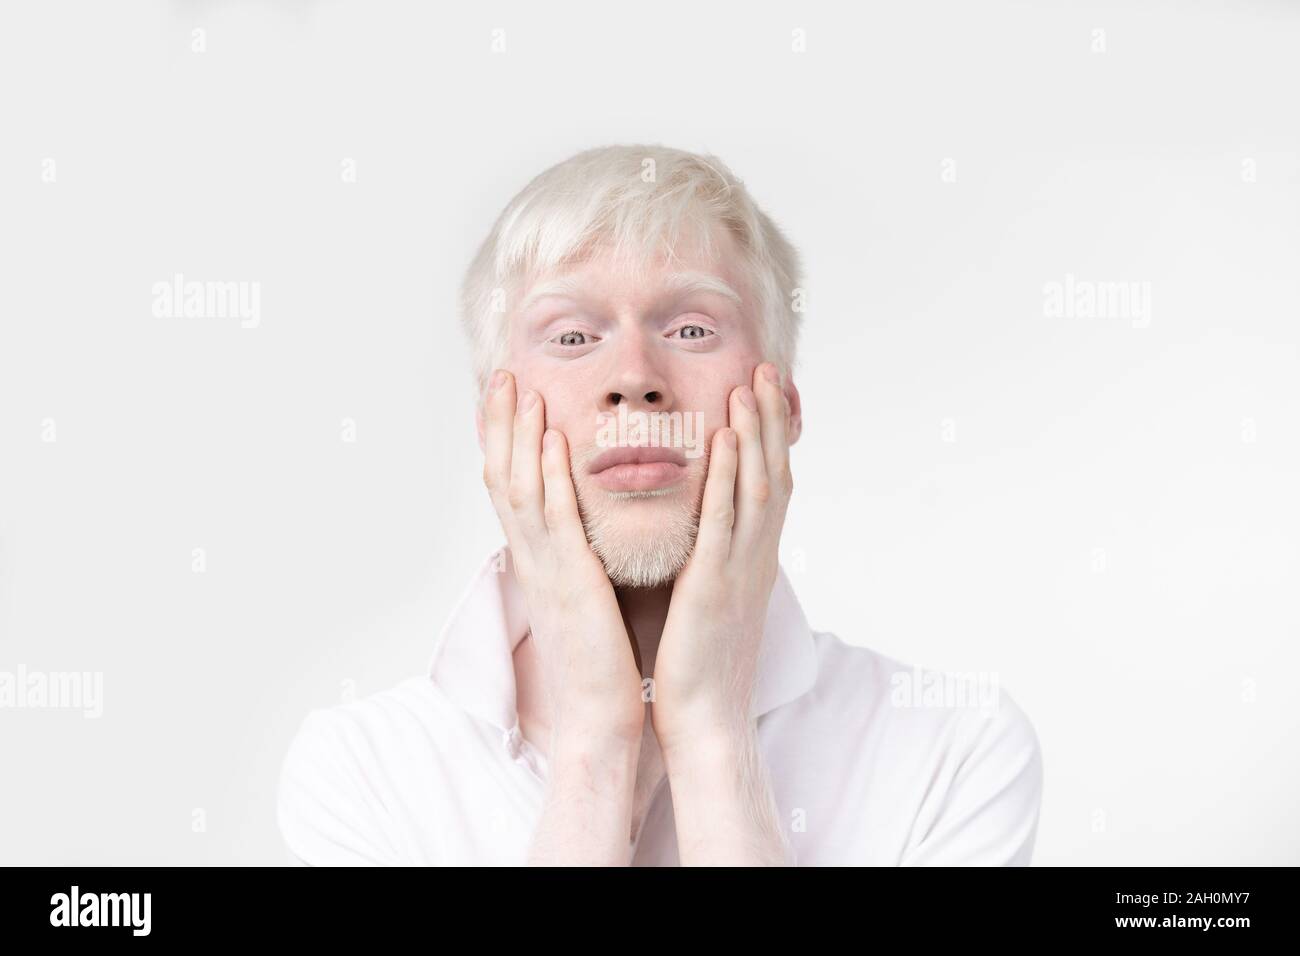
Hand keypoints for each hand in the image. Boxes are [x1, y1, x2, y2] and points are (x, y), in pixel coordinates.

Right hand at [481, 369, 644, 745]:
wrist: (597, 711)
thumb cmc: (597, 655)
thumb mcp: (580, 593)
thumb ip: (575, 554)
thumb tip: (579, 525)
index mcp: (536, 559)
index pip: (510, 488)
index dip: (504, 440)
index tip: (506, 397)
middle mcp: (531, 558)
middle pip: (504, 477)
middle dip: (502, 423)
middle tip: (503, 375)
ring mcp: (546, 567)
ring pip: (521, 489)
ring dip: (519, 436)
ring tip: (522, 389)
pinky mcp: (571, 580)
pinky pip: (556, 520)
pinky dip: (550, 477)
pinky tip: (551, 441)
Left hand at [650, 361, 793, 752]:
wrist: (706, 716)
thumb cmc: (701, 660)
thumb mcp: (712, 596)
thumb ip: (713, 556)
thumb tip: (705, 527)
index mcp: (753, 558)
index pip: (769, 484)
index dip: (770, 435)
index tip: (764, 389)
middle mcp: (756, 556)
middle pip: (771, 473)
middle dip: (769, 419)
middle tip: (766, 368)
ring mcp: (740, 569)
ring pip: (753, 489)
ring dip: (754, 434)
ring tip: (749, 385)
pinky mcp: (714, 585)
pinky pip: (722, 522)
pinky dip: (725, 477)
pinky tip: (721, 442)